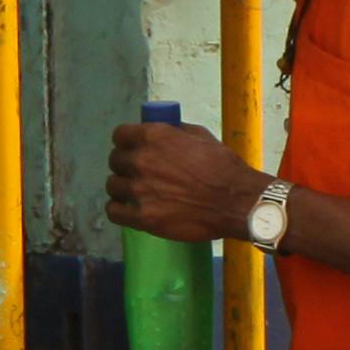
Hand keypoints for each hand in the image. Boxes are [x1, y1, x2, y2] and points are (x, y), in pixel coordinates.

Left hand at [107, 114, 265, 242]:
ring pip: (112, 185)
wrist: (237, 202)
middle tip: (138, 173)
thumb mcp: (201, 137)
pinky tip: (127, 209)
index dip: (126, 142)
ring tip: (134, 193)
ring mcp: (139, 190)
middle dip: (125, 165)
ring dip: (122, 187)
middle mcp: (141, 161)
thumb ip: (175, 133)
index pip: (120, 135)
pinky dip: (119, 209)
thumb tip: (162, 132)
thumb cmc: (223, 167)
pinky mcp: (142, 217)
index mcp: (154, 137)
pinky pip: (113, 211)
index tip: (132, 148)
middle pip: (115, 160)